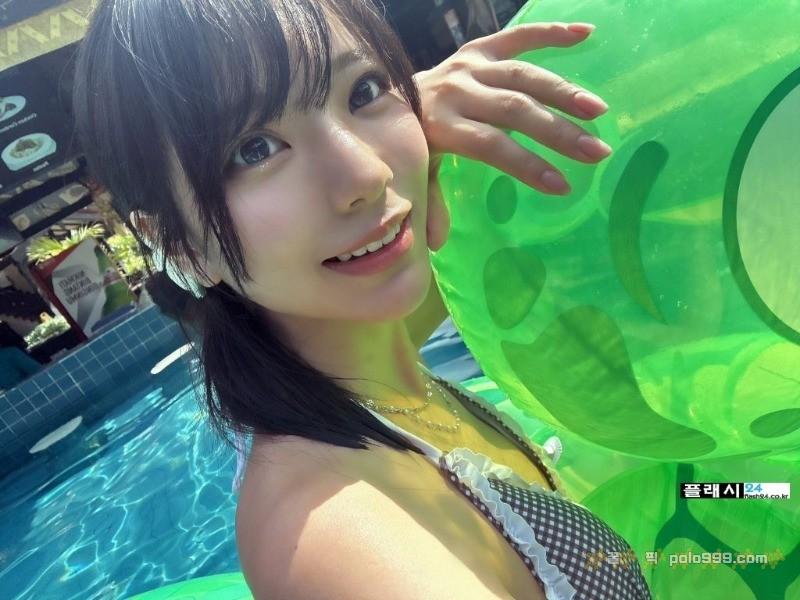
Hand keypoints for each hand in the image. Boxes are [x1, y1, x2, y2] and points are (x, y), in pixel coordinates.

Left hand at [414, 22, 611, 249]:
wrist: (387, 95)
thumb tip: (436, 243)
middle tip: (597, 152)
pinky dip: (550, 32)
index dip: (526, 165)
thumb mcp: (417, 172)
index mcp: (442, 124)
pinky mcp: (478, 48)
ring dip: (564, 91)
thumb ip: (429, 202)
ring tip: (598, 111)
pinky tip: (586, 34)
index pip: (491, 145)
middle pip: (515, 109)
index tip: (562, 186)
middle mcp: (458, 90)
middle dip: (558, 132)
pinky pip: (517, 36)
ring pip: (523, 75)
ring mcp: (469, 65)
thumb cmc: (412, 142)